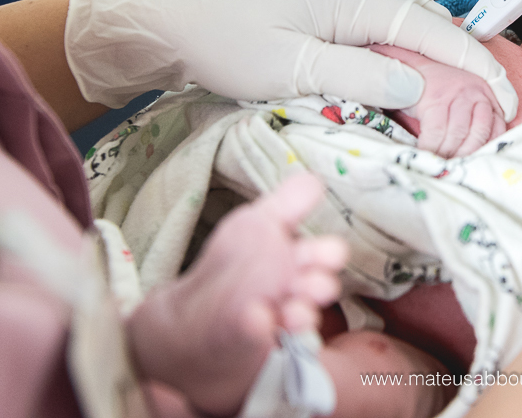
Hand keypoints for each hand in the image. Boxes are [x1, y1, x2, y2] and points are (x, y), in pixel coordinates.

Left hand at [64, 0, 517, 118]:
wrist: (169, 21)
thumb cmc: (224, 43)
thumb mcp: (293, 69)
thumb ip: (361, 75)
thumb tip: (420, 85)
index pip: (436, 31)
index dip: (477, 66)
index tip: (508, 100)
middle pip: (431, 19)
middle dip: (467, 57)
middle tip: (489, 102)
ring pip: (410, 18)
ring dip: (439, 50)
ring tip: (459, 90)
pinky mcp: (327, 7)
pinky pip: (386, 22)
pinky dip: (410, 44)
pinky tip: (407, 69)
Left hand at [126, 174, 347, 416]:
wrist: (193, 321)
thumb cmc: (234, 269)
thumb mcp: (257, 225)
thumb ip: (288, 203)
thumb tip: (315, 178)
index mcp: (300, 261)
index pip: (328, 255)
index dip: (328, 254)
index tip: (325, 252)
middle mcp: (295, 293)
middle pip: (320, 288)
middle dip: (319, 283)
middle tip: (311, 281)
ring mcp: (273, 320)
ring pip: (298, 316)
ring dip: (299, 311)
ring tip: (288, 309)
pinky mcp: (247, 342)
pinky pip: (257, 334)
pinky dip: (258, 325)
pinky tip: (256, 316)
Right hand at [370, 44, 506, 156]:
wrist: (409, 66)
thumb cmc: (435, 89)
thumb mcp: (461, 101)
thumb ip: (473, 120)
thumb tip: (474, 153)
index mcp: (487, 94)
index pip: (496, 128)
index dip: (484, 150)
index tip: (473, 163)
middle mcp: (476, 92)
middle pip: (478, 135)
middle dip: (465, 156)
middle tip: (453, 168)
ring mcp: (456, 94)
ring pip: (458, 135)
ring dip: (447, 154)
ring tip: (439, 163)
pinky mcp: (435, 99)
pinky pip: (436, 132)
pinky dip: (431, 147)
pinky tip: (425, 153)